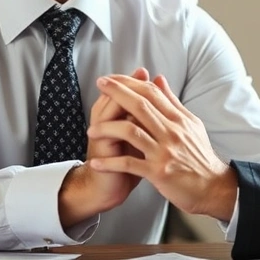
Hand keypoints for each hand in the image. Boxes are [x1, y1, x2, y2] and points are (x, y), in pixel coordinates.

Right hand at [57, 67, 148, 227]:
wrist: (106, 188)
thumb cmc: (126, 161)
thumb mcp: (140, 135)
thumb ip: (147, 113)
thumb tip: (157, 88)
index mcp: (112, 115)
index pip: (122, 91)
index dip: (135, 80)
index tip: (147, 70)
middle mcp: (104, 121)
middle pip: (114, 95)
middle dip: (130, 84)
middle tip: (143, 73)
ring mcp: (102, 135)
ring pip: (110, 110)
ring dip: (125, 100)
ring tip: (142, 93)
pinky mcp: (102, 151)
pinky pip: (110, 134)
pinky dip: (123, 126)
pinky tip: (135, 121)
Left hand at [86, 75, 238, 221]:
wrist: (213, 188)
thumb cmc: (199, 156)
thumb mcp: (191, 125)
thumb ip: (172, 102)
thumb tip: (158, 79)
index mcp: (178, 119)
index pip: (152, 93)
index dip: (130, 82)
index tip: (112, 78)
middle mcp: (172, 132)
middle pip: (140, 105)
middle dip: (117, 93)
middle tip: (100, 84)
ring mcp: (165, 152)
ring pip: (131, 131)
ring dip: (107, 129)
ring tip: (91, 131)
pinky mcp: (159, 172)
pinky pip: (129, 164)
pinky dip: (110, 163)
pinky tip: (96, 163)